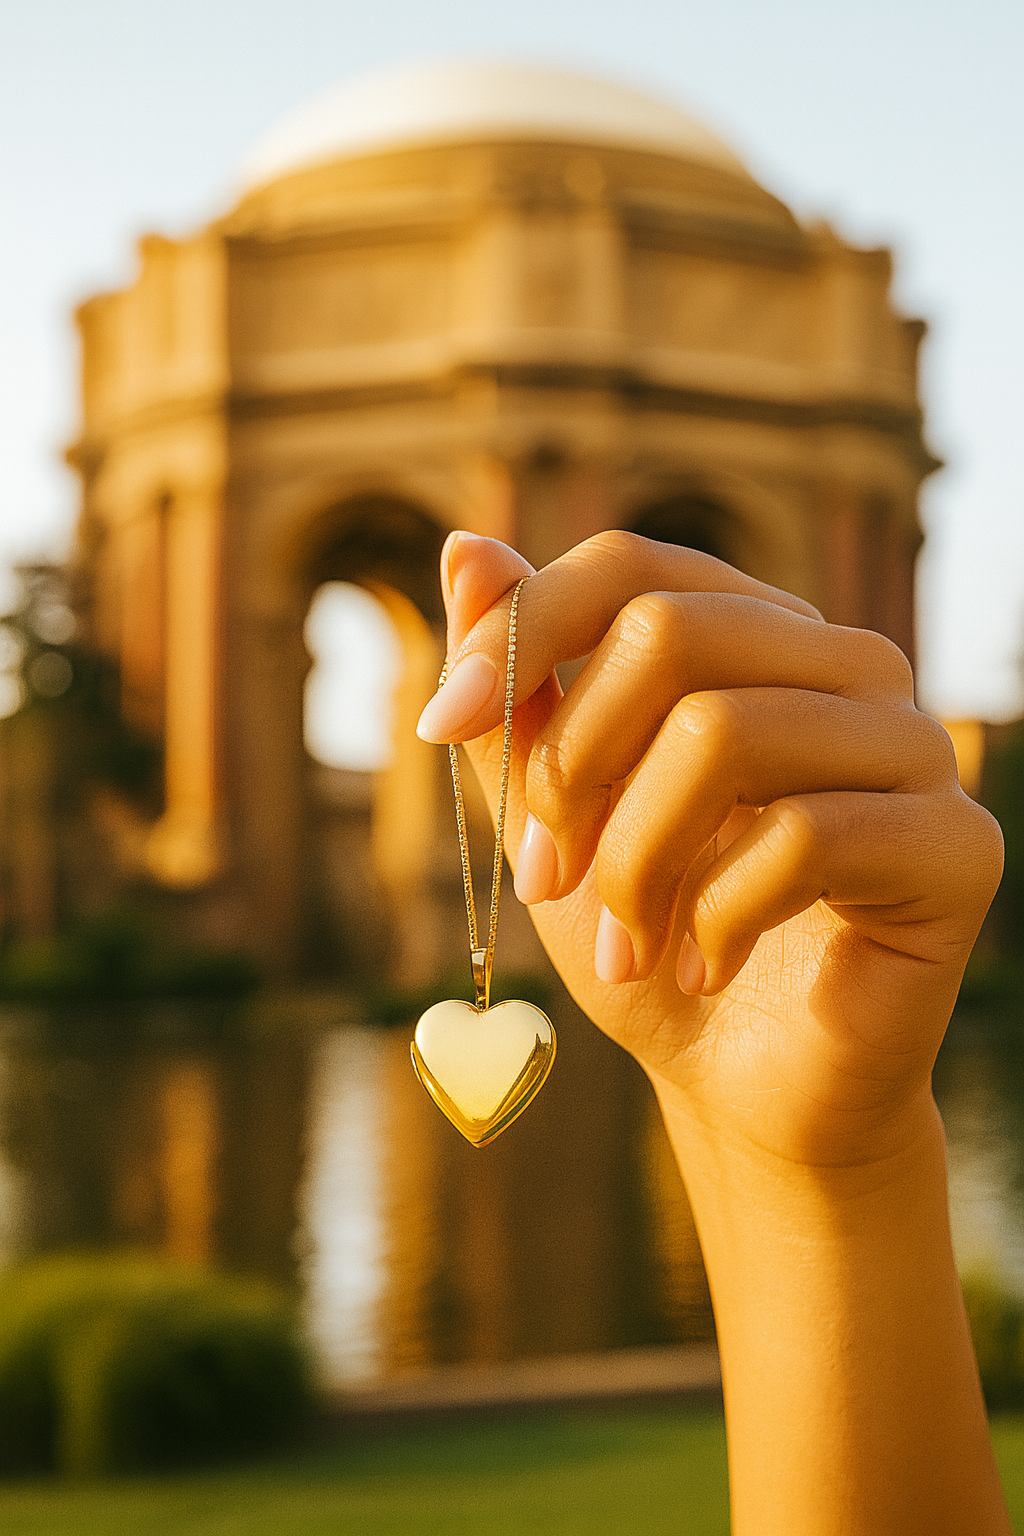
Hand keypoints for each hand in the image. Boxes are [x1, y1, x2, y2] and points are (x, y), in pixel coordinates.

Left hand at [418, 530, 1002, 1172]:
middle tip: (543, 878)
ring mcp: (912, 748)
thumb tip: (464, 546)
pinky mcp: (955, 846)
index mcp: (756, 642)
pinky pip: (802, 838)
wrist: (743, 1084)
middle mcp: (845, 668)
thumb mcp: (555, 813)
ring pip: (725, 732)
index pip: (634, 568)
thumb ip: (520, 694)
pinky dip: (715, 919)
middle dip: (571, 768)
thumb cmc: (649, 935)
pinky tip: (701, 970)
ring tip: (623, 948)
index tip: (439, 724)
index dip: (520, 630)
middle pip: (670, 633)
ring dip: (634, 862)